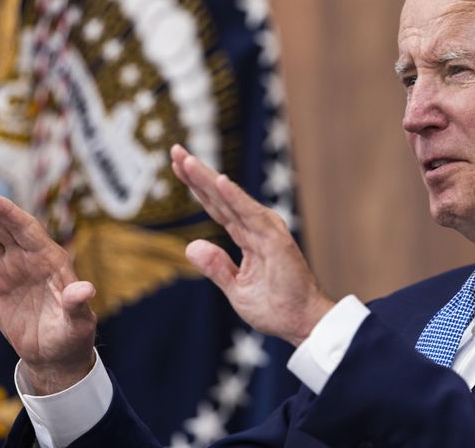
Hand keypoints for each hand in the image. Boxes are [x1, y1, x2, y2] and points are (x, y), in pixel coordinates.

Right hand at [0, 187, 95, 394]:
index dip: (5, 212)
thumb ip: (77, 304)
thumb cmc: (72, 337)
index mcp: (52, 260)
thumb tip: (85, 290)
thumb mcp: (78, 322)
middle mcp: (30, 258)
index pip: (25, 228)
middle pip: (3, 227)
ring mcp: (12, 269)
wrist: (55, 355)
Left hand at [170, 145, 334, 345]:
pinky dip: (235, 198)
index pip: (216, 207)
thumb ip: (216, 266)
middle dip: (197, 173)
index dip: (197, 187)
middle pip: (220, 197)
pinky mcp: (276, 240)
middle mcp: (256, 228)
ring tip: (186, 160)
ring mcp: (267, 232)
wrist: (300, 323)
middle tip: (175, 150)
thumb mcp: (236, 289)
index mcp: (247, 238)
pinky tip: (219, 181)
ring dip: (209, 179)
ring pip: (231, 200)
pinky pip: (251, 215)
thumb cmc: (275, 307)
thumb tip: (191, 245)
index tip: (176, 166)